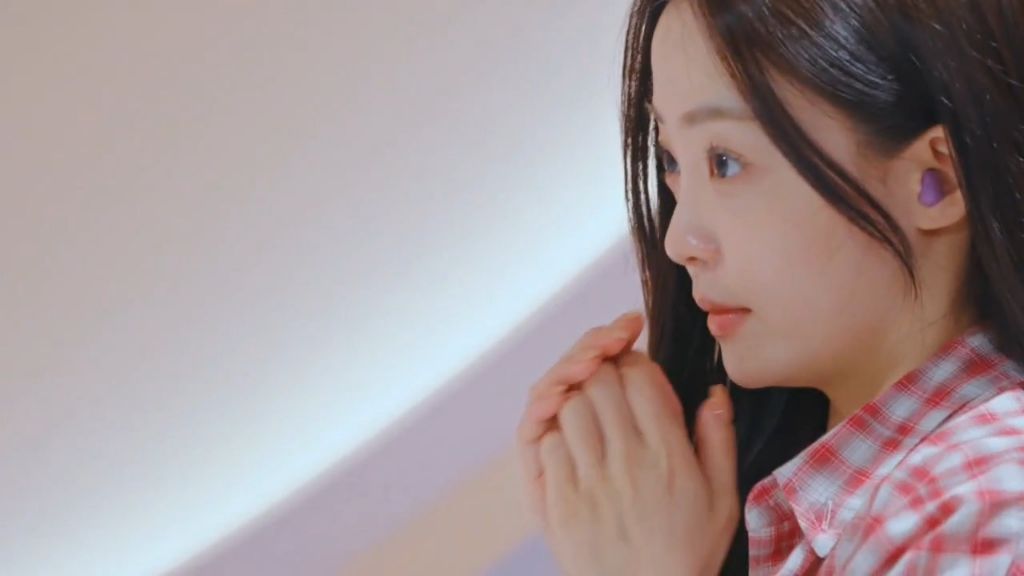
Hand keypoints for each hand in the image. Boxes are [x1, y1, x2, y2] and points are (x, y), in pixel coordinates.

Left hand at [534, 324, 739, 575]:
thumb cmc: (687, 551)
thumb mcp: (722, 499)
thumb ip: (718, 441)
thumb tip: (715, 394)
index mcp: (668, 455)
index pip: (640, 377)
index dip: (633, 363)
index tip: (635, 372)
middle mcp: (627, 462)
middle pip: (599, 383)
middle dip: (602, 373)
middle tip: (608, 385)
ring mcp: (590, 481)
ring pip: (569, 408)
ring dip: (577, 401)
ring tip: (591, 416)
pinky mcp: (561, 501)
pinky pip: (548, 444)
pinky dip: (556, 436)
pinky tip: (573, 448)